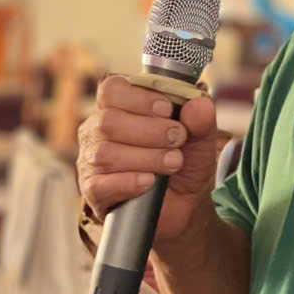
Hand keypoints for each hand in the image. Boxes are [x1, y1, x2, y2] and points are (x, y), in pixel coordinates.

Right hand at [77, 75, 221, 241]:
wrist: (182, 203)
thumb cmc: (183, 160)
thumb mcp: (200, 139)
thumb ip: (201, 120)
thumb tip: (199, 104)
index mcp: (118, 107)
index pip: (111, 90)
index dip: (139, 97)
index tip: (167, 109)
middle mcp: (98, 131)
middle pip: (108, 121)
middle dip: (150, 130)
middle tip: (178, 139)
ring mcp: (91, 161)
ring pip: (106, 153)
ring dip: (147, 157)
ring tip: (173, 162)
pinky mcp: (94, 191)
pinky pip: (101, 184)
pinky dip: (129, 181)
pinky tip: (150, 182)